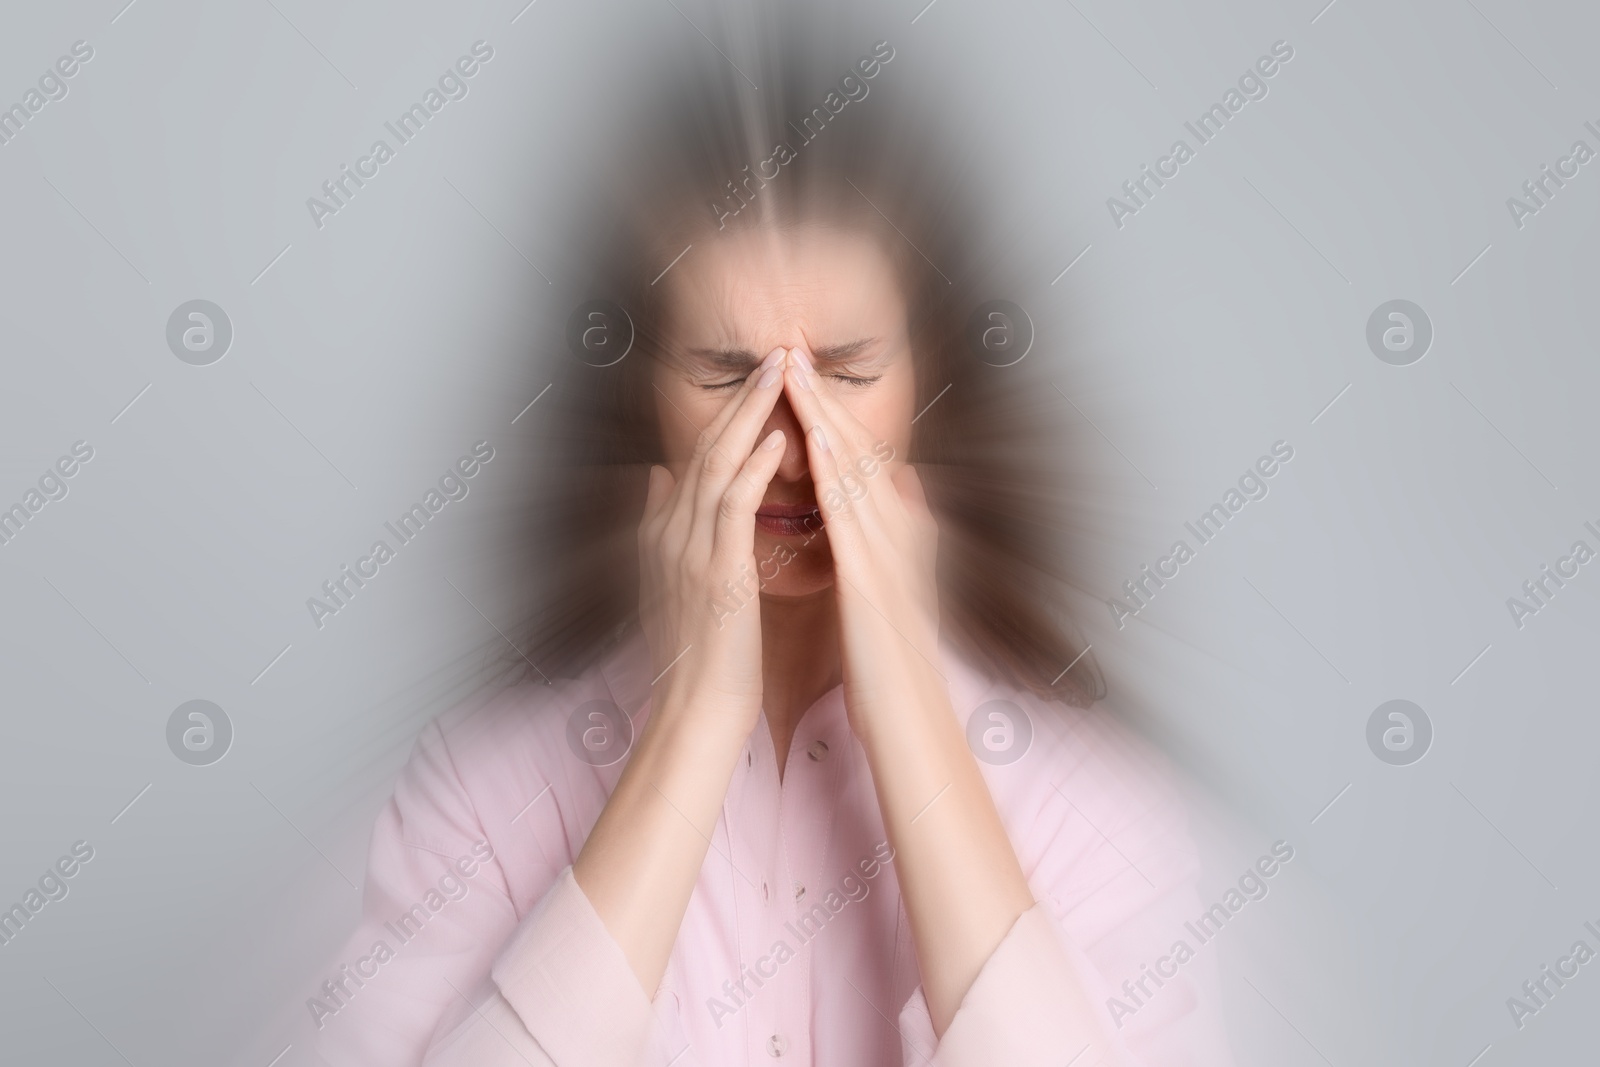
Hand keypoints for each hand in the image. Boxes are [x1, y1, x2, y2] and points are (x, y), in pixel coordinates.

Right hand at [637, 345, 789, 734]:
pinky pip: (734, 504)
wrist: (696, 709)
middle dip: (741, 397)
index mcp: (665, 534)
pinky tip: (777, 436)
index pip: (697, 459)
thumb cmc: (699, 655)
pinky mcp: (716, 570)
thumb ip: (662, 526)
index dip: (727, 415)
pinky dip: (753, 465)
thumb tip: (657, 476)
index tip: (758, 379)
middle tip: (775, 354)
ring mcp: (690, 549)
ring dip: (750, 413)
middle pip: (705, 447)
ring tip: (780, 373)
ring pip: (717, 463)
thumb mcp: (670, 583)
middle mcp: (671, 533)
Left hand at [779, 345, 942, 734]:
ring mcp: (890, 551)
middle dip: (824, 398)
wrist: (911, 716)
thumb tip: (903, 485)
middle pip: (858, 450)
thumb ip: (892, 535)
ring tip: (797, 373)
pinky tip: (815, 440)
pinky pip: (852, 513)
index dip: (829, 414)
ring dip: (826, 416)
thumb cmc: (893, 662)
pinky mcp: (875, 577)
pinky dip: (834, 472)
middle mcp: (899, 531)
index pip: (859, 461)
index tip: (799, 377)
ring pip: (856, 468)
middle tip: (793, 350)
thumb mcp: (892, 587)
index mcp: (895, 533)